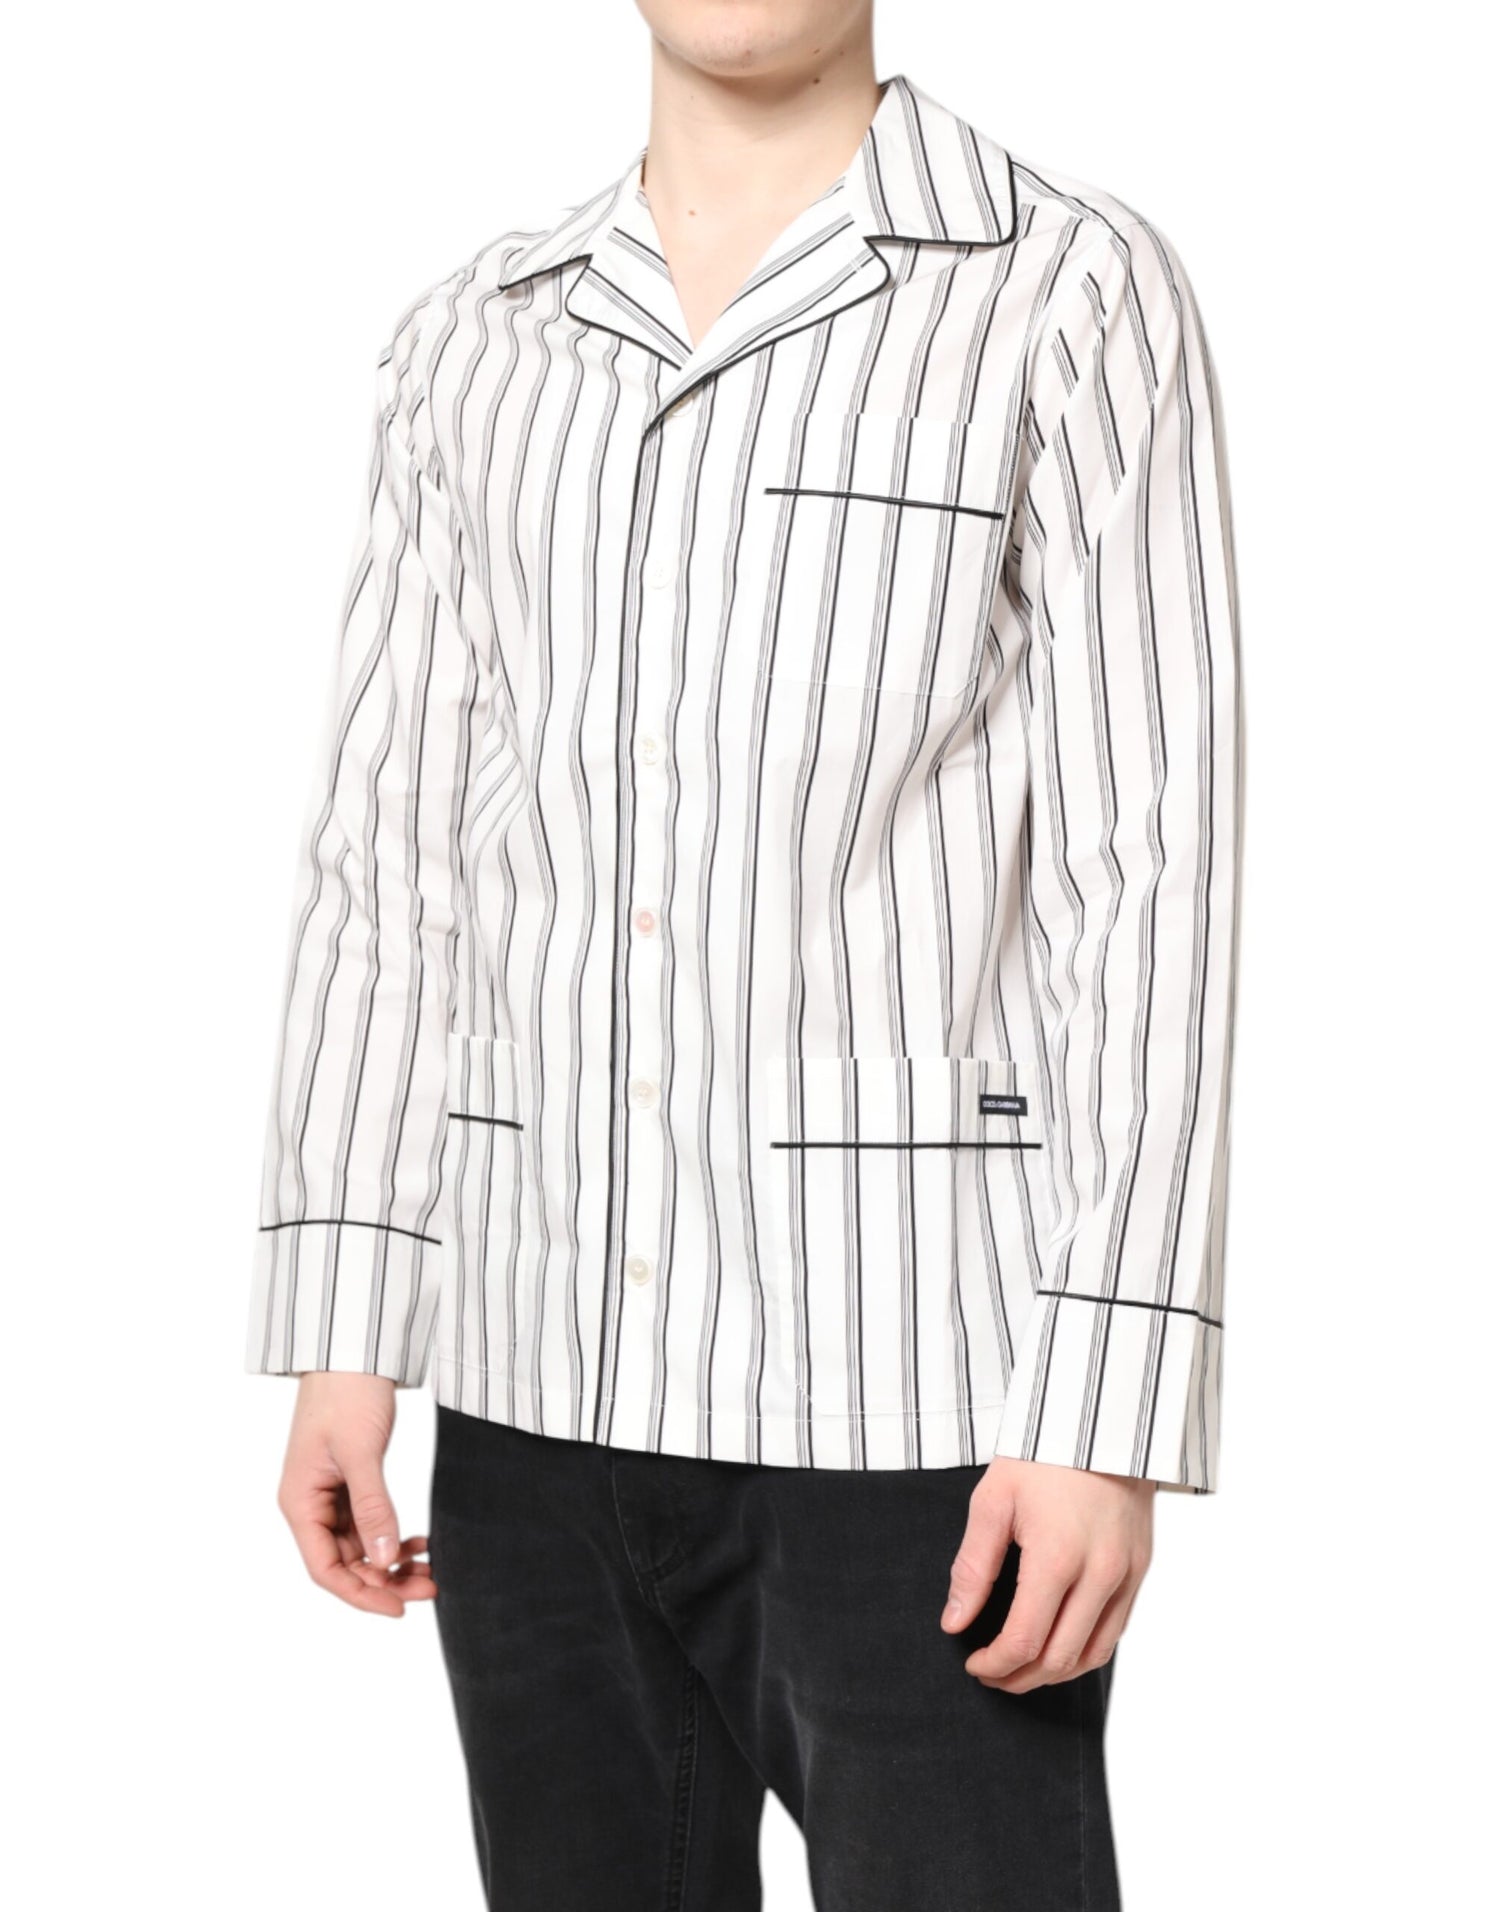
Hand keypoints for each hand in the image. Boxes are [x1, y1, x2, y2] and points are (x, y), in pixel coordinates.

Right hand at [276, 1372, 435, 1616]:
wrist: (354, 1350)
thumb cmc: (346, 1393)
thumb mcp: (361, 1452)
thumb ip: (372, 1506)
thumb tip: (382, 1561)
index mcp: (299, 1502)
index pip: (325, 1569)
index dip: (360, 1594)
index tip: (399, 1608)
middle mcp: (311, 1504)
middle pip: (346, 1563)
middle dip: (385, 1581)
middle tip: (431, 1587)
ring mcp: (332, 1494)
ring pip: (362, 1547)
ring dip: (393, 1562)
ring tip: (432, 1570)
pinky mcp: (352, 1481)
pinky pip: (371, 1524)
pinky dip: (394, 1537)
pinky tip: (421, 1542)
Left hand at [941, 1456, 1154, 1691]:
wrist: (1101, 1418)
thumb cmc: (1041, 1454)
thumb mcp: (993, 1500)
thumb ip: (972, 1567)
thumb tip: (954, 1623)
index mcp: (1057, 1556)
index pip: (1025, 1640)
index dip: (995, 1663)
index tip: (973, 1664)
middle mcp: (1100, 1573)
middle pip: (1060, 1659)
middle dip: (1019, 1678)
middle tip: (990, 1674)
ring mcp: (1127, 1573)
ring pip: (1094, 1655)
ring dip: (1054, 1674)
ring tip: (1021, 1669)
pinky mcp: (1141, 1568)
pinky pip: (1116, 1631)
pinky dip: (1085, 1651)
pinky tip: (1058, 1645)